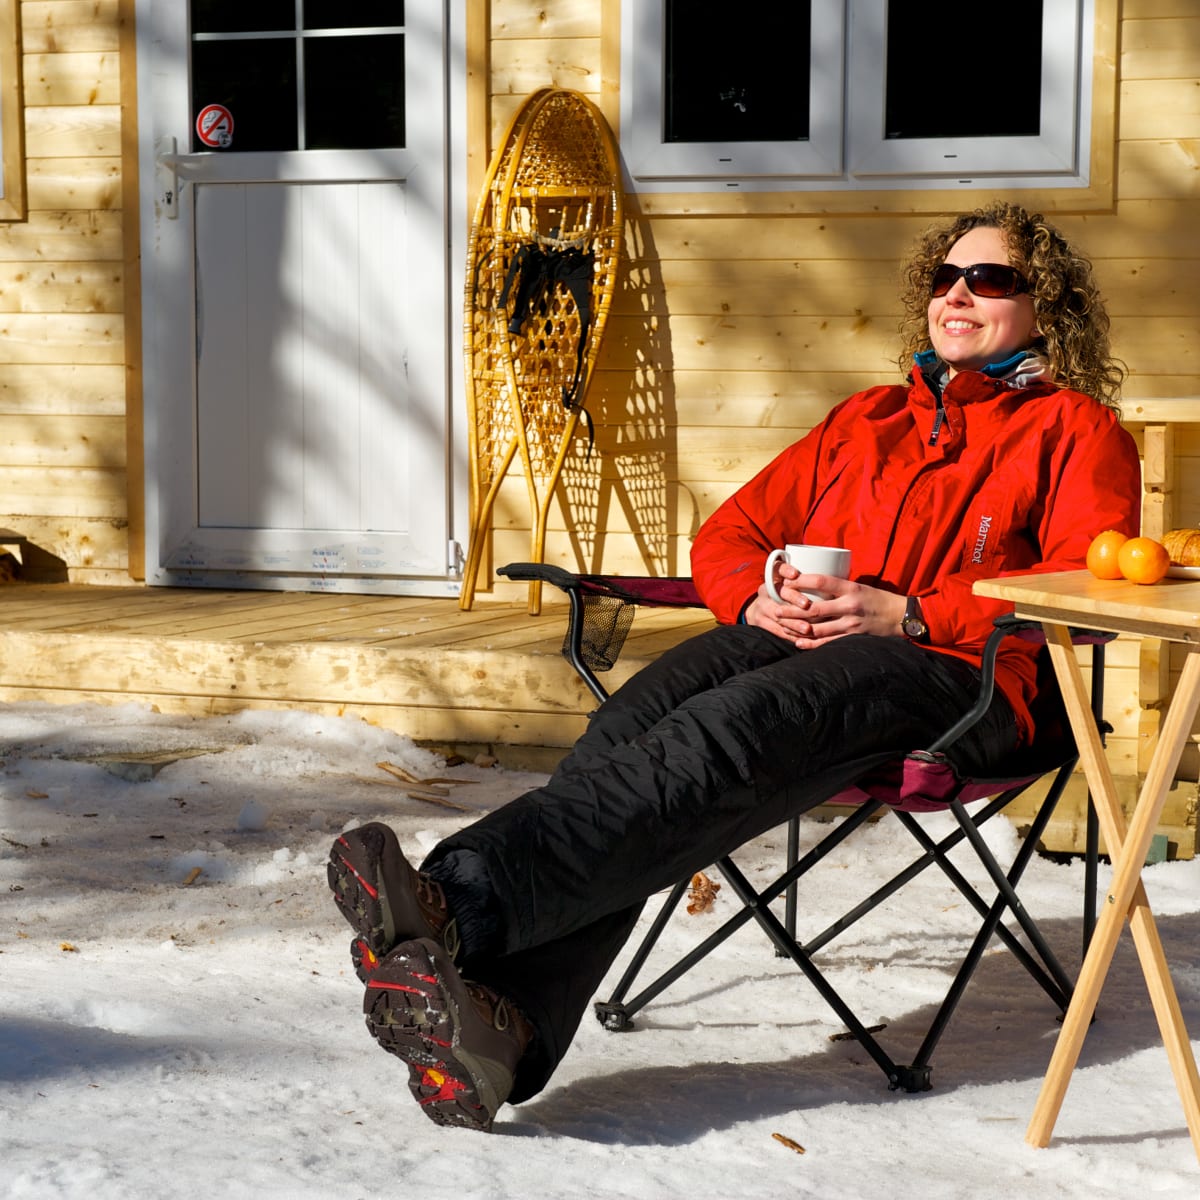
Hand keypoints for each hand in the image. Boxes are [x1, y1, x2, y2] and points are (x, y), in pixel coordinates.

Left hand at [744, 567, 908, 647]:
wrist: (901, 616)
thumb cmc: (878, 599)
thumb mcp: (859, 586)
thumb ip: (839, 587)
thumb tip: (813, 585)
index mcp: (851, 588)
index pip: (821, 581)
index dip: (801, 582)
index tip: (787, 582)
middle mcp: (849, 605)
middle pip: (814, 608)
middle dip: (792, 610)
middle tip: (776, 610)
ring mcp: (851, 624)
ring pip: (817, 628)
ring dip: (797, 628)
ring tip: (782, 626)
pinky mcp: (852, 638)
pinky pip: (827, 643)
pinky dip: (811, 644)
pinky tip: (798, 642)